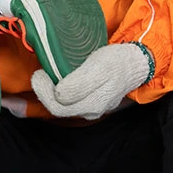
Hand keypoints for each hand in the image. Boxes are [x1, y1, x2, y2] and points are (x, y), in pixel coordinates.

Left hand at [31, 43, 152, 119]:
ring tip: (45, 76)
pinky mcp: (92, 102)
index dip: (43, 90)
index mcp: (92, 104)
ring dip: (50, 93)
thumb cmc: (116, 62)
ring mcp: (92, 108)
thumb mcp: (98, 67)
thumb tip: (59, 94)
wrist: (134, 64)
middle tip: (38, 74)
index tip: (39, 73)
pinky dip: (59, 93)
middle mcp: (91, 111)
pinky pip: (71, 102)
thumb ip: (79, 84)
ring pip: (64, 106)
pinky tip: (56, 81)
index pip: (57, 106)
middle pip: (58, 109)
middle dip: (43, 92)